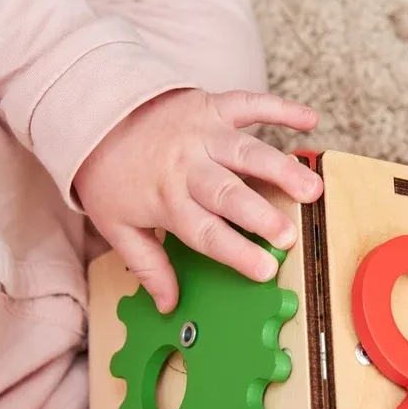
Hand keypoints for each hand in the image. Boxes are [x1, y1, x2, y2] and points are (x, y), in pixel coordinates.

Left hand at [74, 88, 323, 312]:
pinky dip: (281, 108)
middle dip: (260, 215)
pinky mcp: (211, 106)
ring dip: (281, 169)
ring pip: (246, 152)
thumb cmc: (111, 176)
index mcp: (166, 200)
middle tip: (289, 235)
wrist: (96, 117)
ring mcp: (202, 134)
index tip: (264, 271)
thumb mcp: (117, 227)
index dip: (236, 252)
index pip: (205, 232)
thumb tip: (168, 304)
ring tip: (311, 188)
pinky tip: (310, 119)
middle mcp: (187, 166)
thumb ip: (148, 266)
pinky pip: (249, 104)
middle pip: (227, 194)